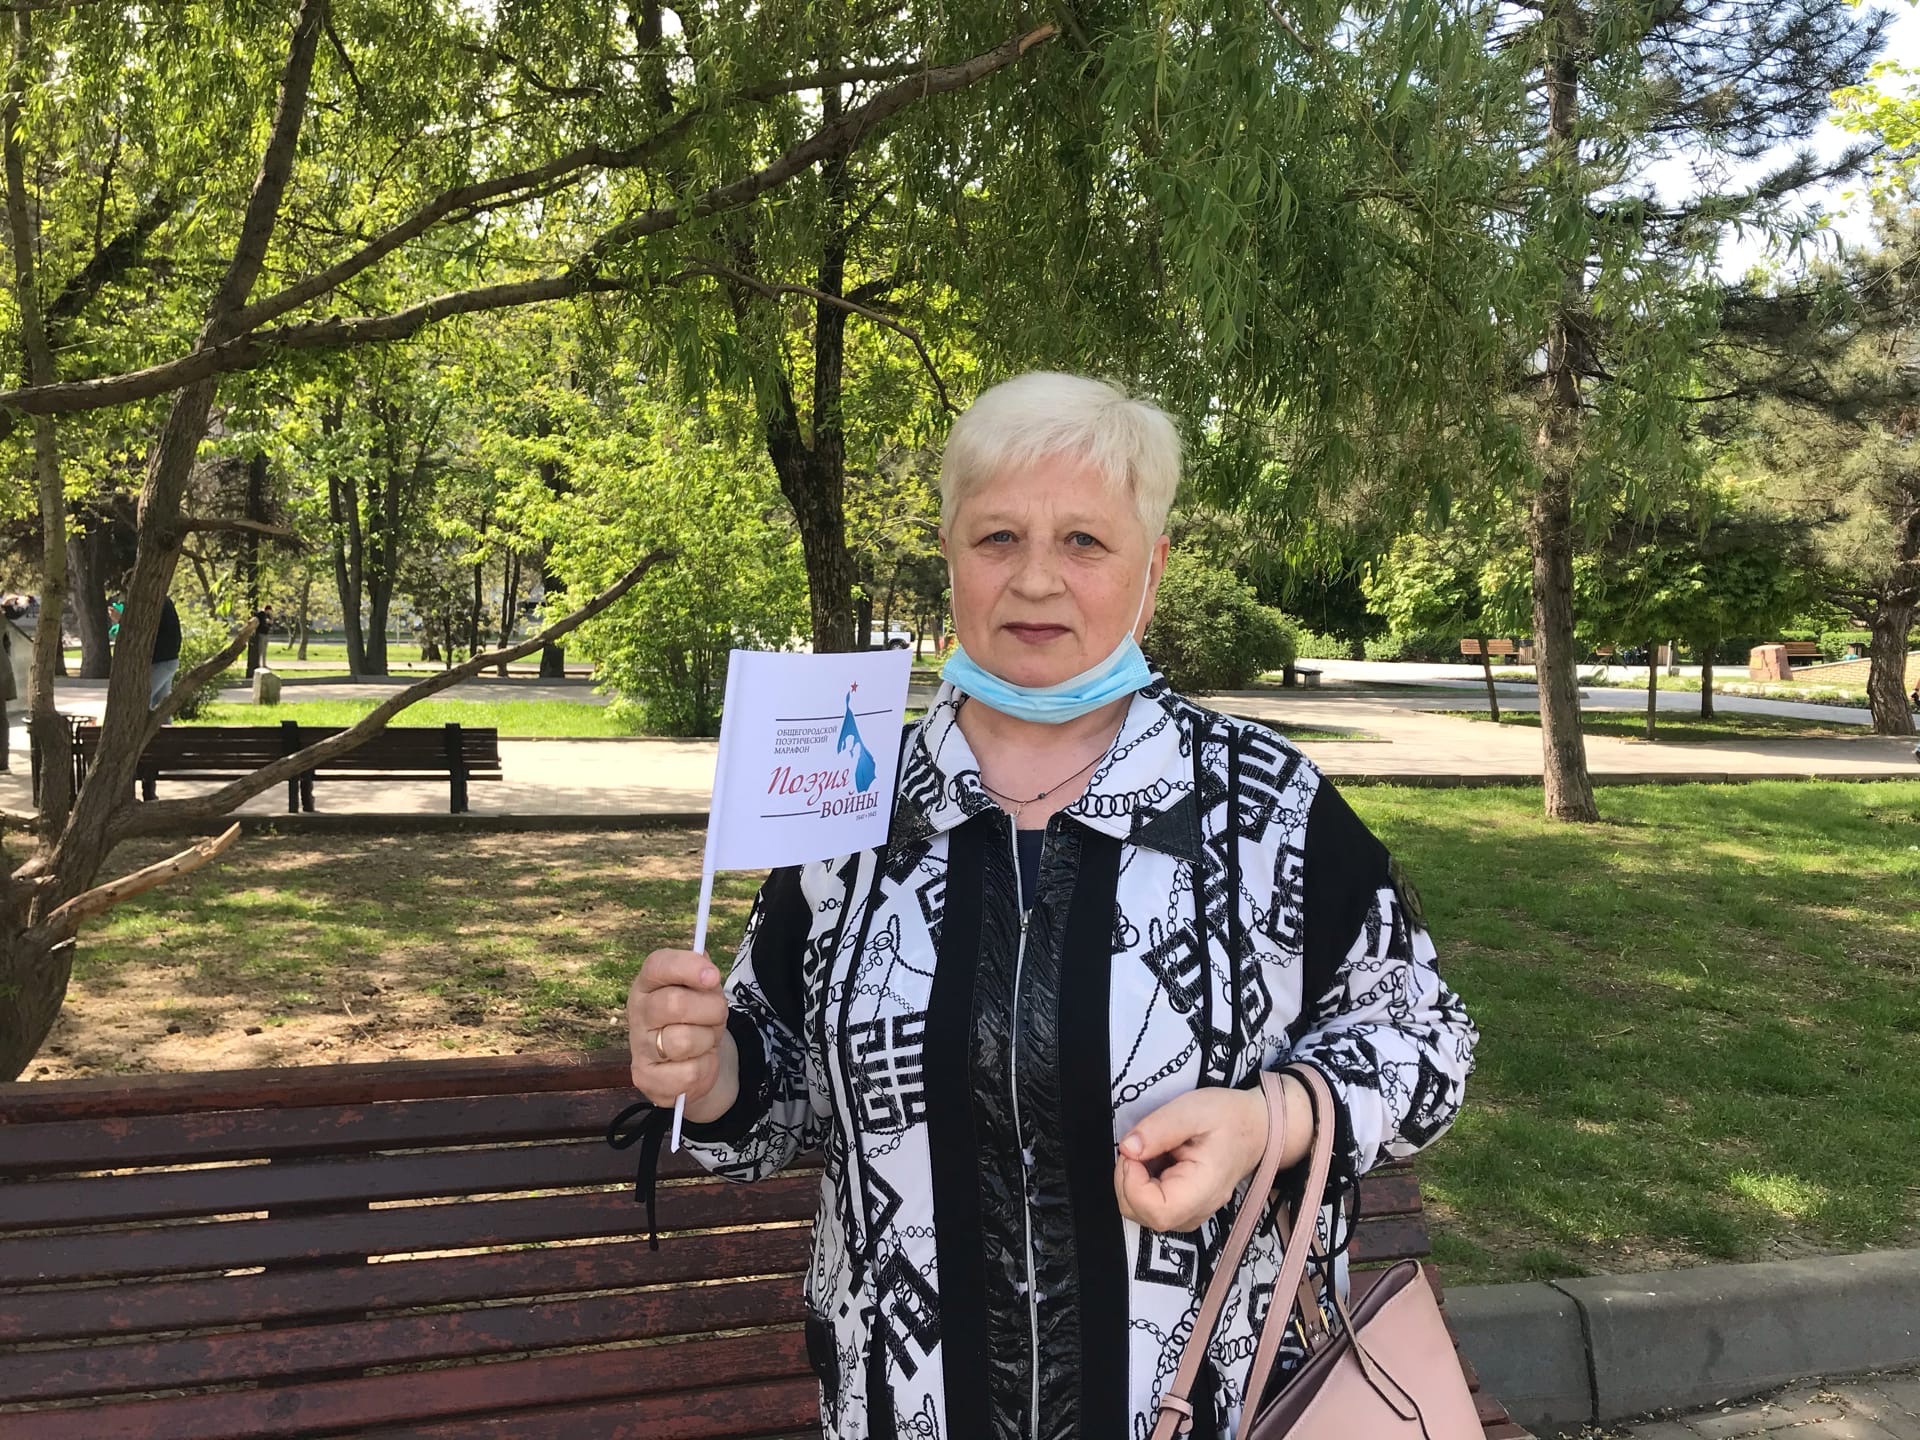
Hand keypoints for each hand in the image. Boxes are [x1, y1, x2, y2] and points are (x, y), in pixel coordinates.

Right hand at [626, 949, 737, 1122]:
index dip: (687, 967)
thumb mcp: (704, 991)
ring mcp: (639, 1047)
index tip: (713, 977)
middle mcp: (637, 1012)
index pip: (657, 964)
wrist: (697, 1063)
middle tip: (717, 1015)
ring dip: (708, 1040)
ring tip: (705, 1039)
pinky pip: (688, 1072)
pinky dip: (704, 1068)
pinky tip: (697, 1063)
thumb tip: (704, 962)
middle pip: (674, 1003)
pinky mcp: (646, 1079)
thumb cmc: (698, 1018)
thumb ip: (703, 973)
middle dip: (710, 1010)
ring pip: (683, 1040)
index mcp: (648, 983)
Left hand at [1114, 1078, 1312, 1232]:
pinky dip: (1140, 1184)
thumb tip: (1127, 1149)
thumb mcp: (1191, 1110)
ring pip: (1143, 1213)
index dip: (1132, 1185)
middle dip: (1126, 1181)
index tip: (1133, 1153)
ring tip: (1148, 1151)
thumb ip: (1157, 1129)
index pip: (1156, 1212)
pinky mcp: (1184, 1207)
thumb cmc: (1228, 1117)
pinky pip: (1151, 1206)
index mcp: (1203, 1189)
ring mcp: (1190, 1213)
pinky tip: (1153, 1160)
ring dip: (1131, 1182)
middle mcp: (1197, 1210)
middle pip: (1143, 1215)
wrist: (1255, 1126)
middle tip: (1137, 1147)